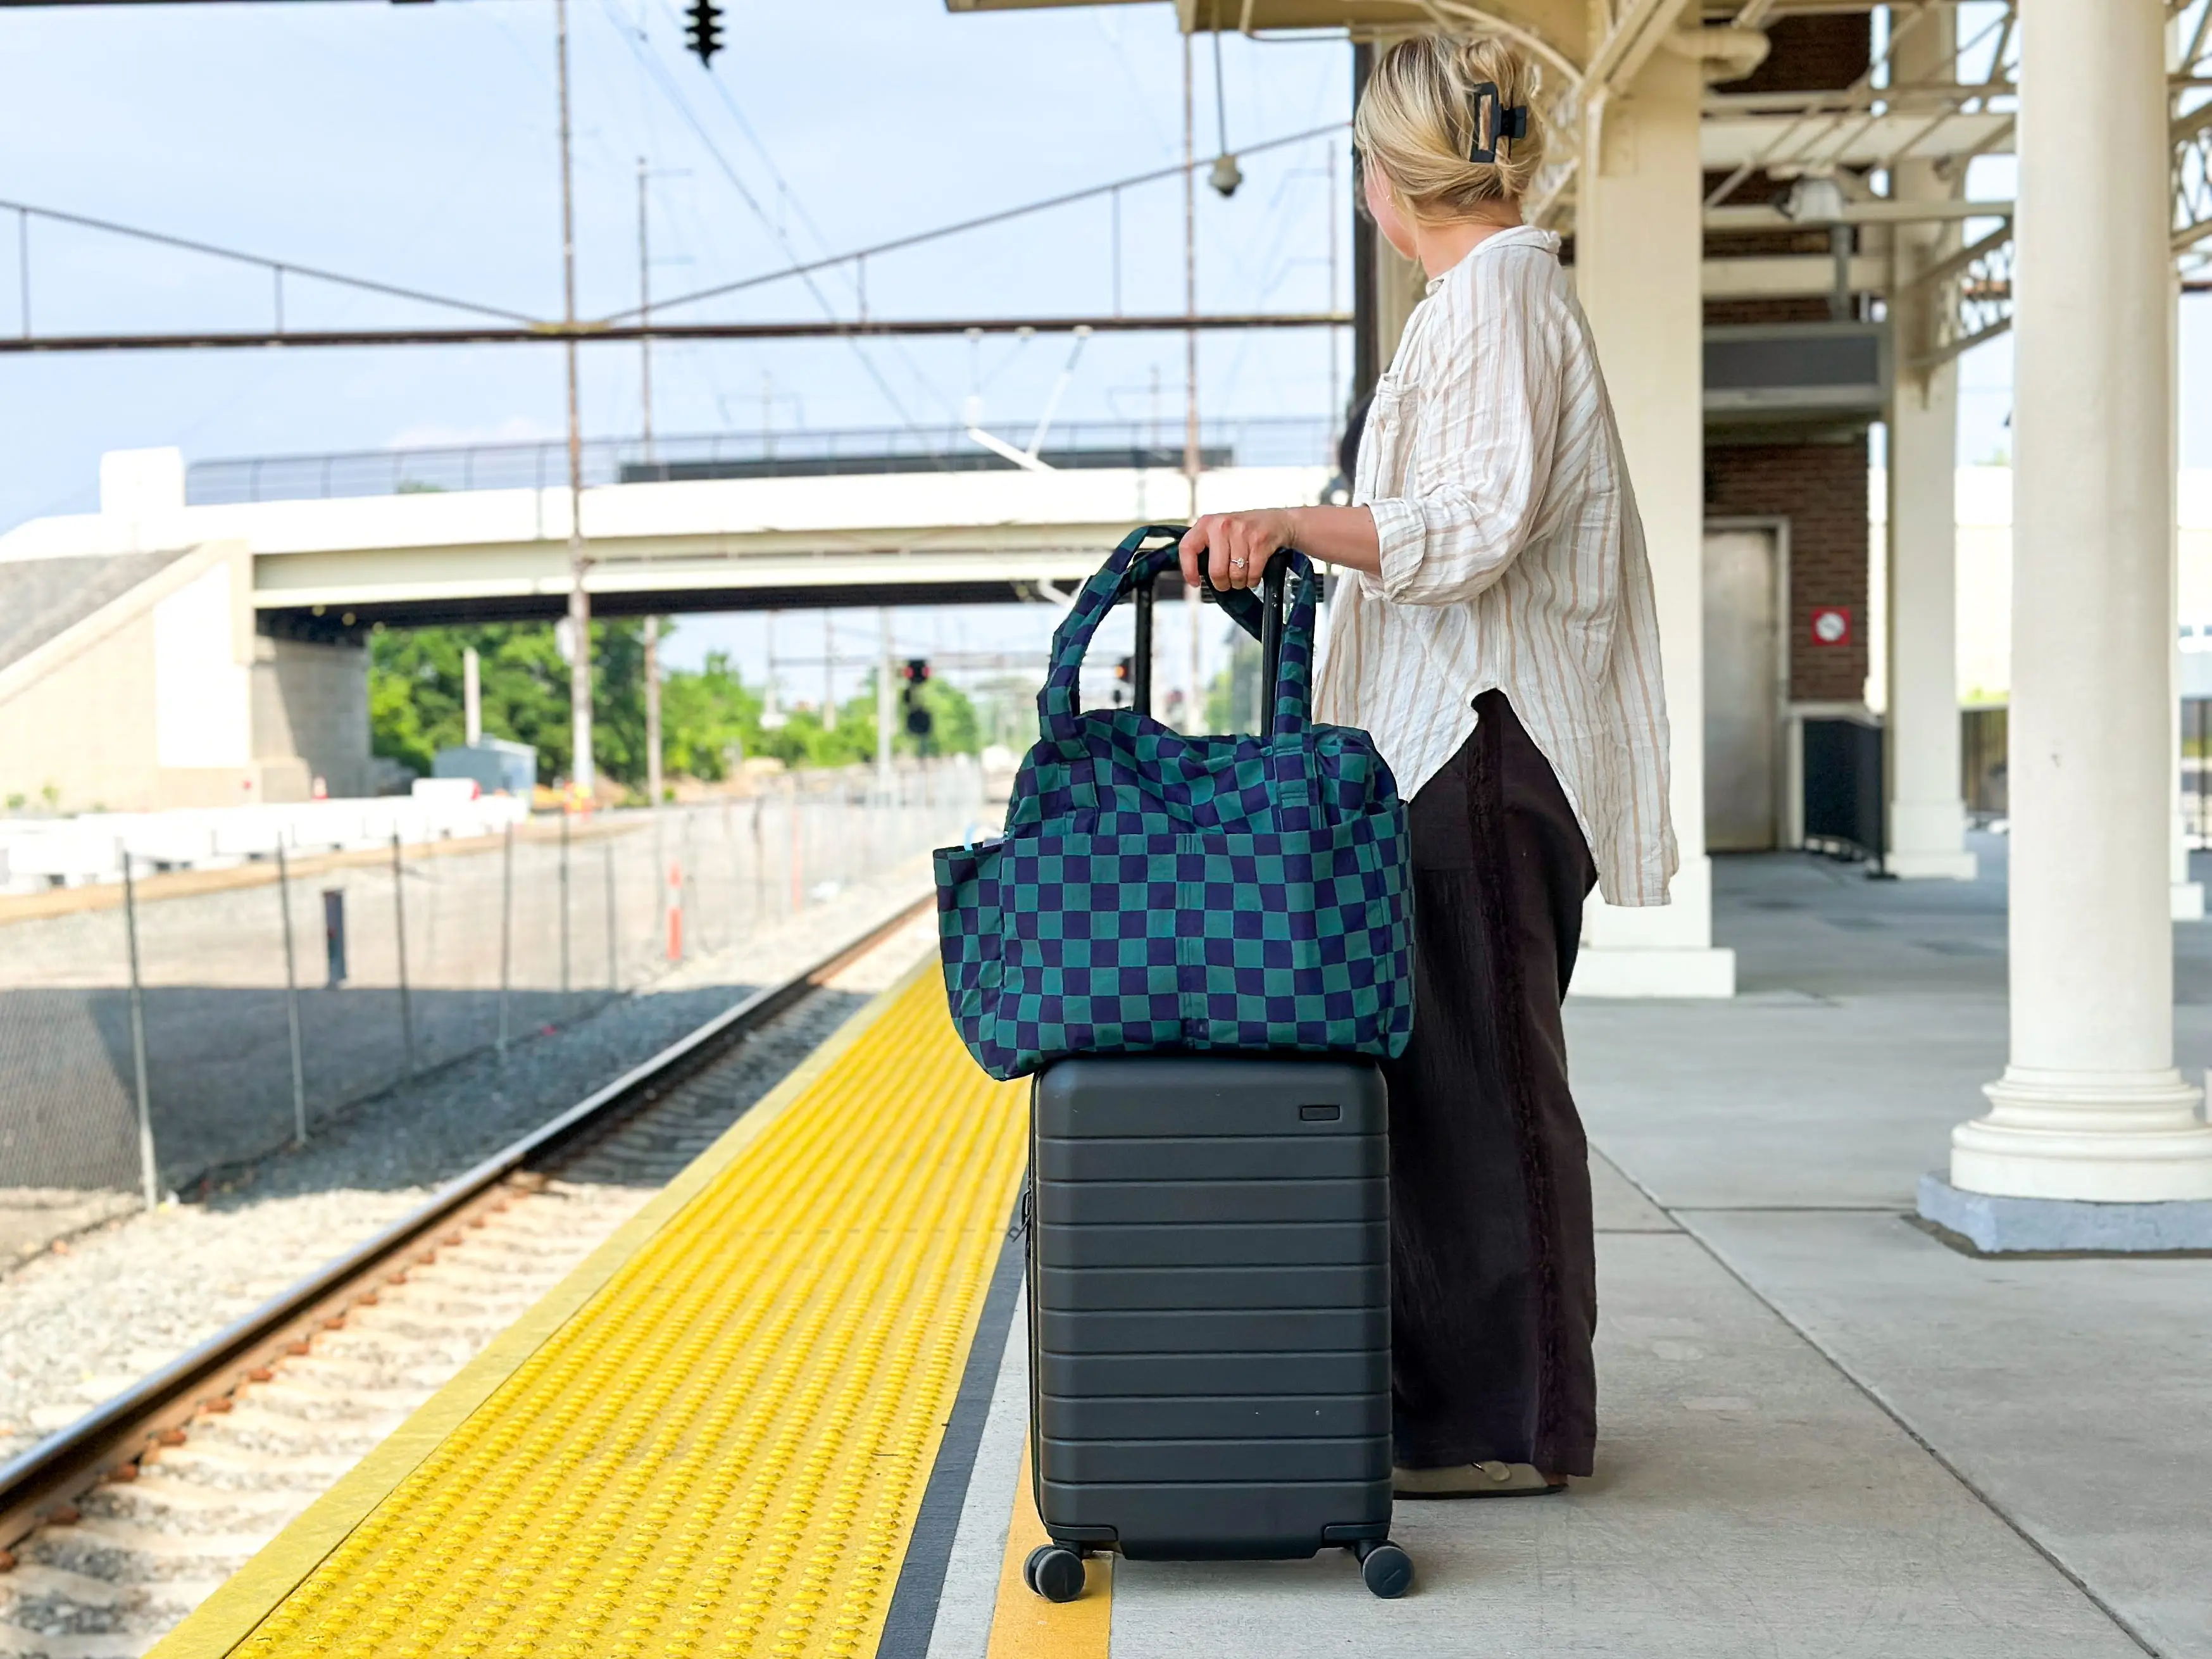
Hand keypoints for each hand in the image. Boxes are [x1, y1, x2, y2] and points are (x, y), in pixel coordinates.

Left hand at [1179, 509, 1296, 592]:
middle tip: (1225, 583)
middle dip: (1222, 584)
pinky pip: (1252, 574)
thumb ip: (1207, 548)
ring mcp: (1242, 532)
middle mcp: (1223, 525)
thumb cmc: (1245, 529)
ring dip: (1239, 582)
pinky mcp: (1259, 541)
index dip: (1189, 569)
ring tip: (1241, 575)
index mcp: (1207, 523)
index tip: (1194, 582)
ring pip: (1236, 575)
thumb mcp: (1220, 531)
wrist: (1276, 521)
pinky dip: (1252, 580)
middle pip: (1216, 571)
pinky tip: (1252, 574)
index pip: (1188, 547)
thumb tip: (1196, 574)